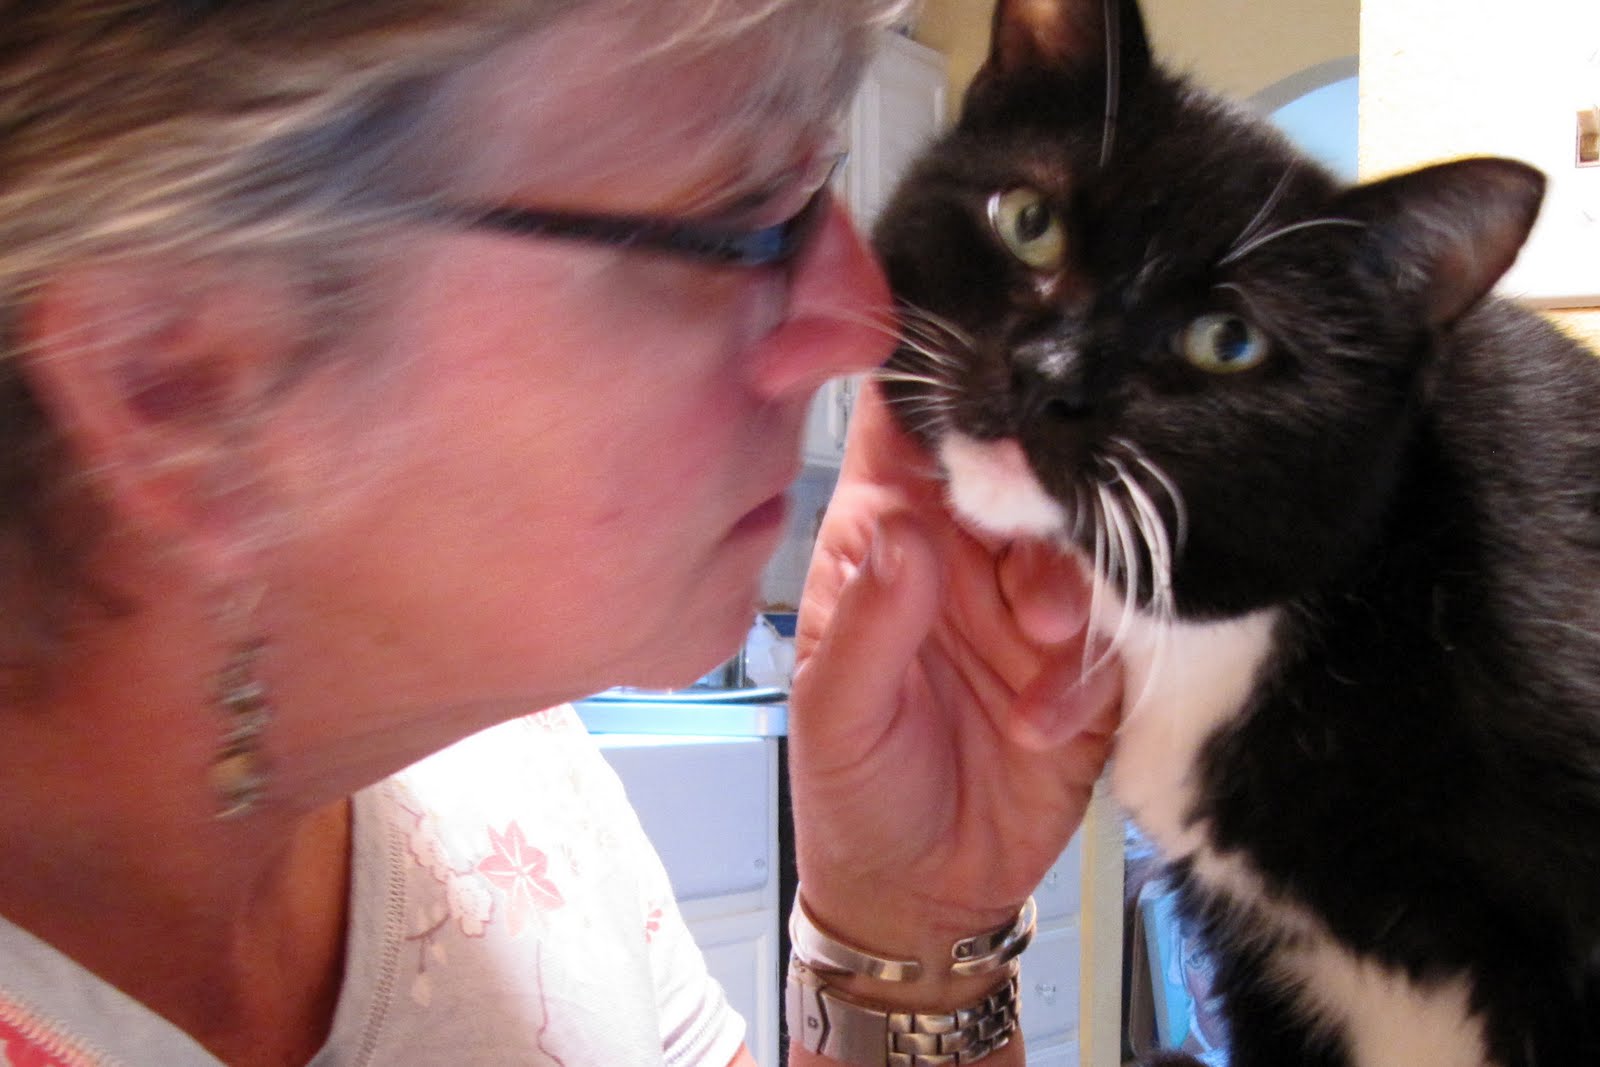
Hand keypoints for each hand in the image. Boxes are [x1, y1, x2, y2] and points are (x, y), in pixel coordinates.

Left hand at [787, 382, 1120, 1006]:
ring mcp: (1030, 602)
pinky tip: (1044, 724)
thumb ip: (869, 624)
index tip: (975, 365)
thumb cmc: (853, 792)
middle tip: (1035, 511)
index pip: (904, 426)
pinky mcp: (1089, 663)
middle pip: (1011, 461)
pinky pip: (1117, 630)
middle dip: (1029, 477)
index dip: (933, 379)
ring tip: (1042, 633)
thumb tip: (903, 531)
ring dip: (1066, 576)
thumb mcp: (838, 714)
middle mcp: (962, 553)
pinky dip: (1089, 671)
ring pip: (1077, 534)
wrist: (926, 894)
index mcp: (883, 536)